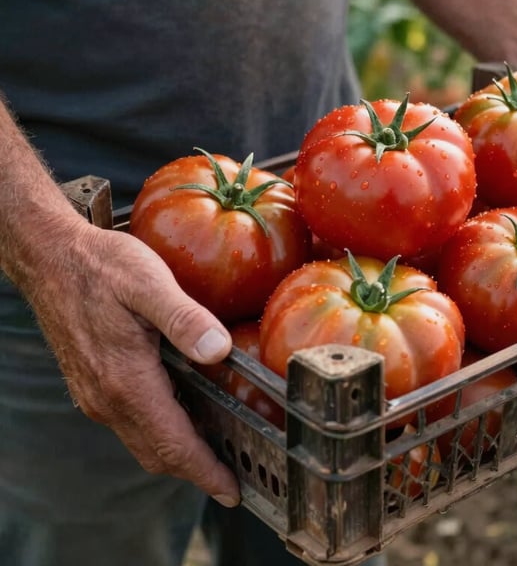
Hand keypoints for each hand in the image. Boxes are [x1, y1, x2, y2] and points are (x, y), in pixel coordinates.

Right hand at [31, 219, 240, 506]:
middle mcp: (108, 398)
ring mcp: (97, 394)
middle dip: (196, 470)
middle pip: (158, 453)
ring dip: (178, 453)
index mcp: (126, 380)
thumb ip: (185, 318)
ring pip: (143, 441)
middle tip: (233, 476)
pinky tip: (183, 414)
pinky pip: (131, 423)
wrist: (52, 258)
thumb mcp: (150, 282)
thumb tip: (218, 350)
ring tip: (216, 450)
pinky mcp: (93, 384)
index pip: (172, 443)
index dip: (205, 471)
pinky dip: (160, 432)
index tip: (233, 490)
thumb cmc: (102, 266)